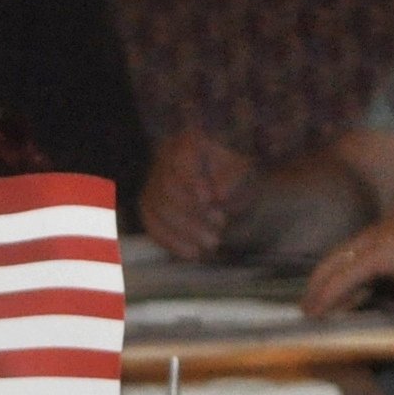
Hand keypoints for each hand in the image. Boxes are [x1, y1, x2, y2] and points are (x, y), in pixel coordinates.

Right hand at [142, 130, 255, 258]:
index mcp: (187, 141)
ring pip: (157, 209)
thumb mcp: (243, 170)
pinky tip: (192, 253)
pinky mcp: (149, 204)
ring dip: (184, 232)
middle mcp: (164, 157)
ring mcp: (153, 181)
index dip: (192, 181)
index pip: (181, 160)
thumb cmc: (235, 172)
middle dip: (191, 214)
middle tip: (219, 229)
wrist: (228, 182)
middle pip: (166, 188)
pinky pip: (151, 224)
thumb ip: (233, 178)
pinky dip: (170, 241)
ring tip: (212, 243)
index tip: (209, 199)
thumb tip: (219, 195)